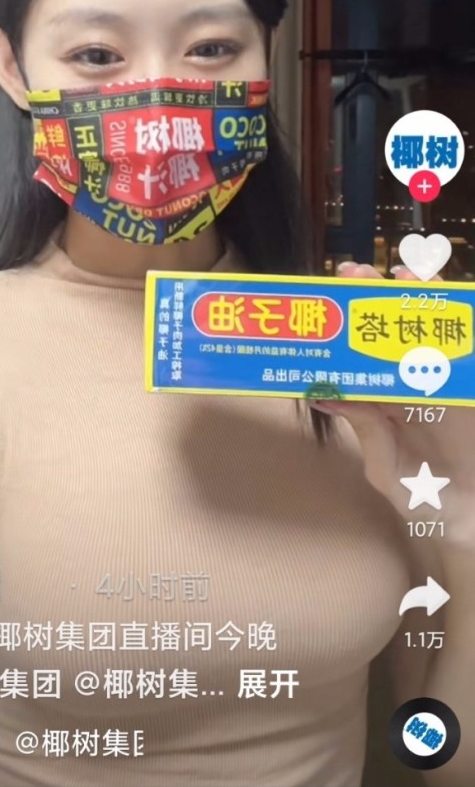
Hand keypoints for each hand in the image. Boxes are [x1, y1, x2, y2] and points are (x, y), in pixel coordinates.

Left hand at [309, 261, 474, 549]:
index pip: (359, 354)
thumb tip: (325, 398)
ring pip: (428, 326)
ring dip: (414, 296)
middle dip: (372, 297)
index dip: (344, 326)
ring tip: (400, 273)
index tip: (327, 300)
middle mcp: (411, 380)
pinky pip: (465, 342)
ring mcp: (443, 377)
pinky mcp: (468, 379)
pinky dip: (458, 315)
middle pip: (389, 330)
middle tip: (355, 273)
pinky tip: (446, 296)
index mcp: (383, 398)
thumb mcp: (387, 470)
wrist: (471, 513)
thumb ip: (366, 433)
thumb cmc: (425, 497)